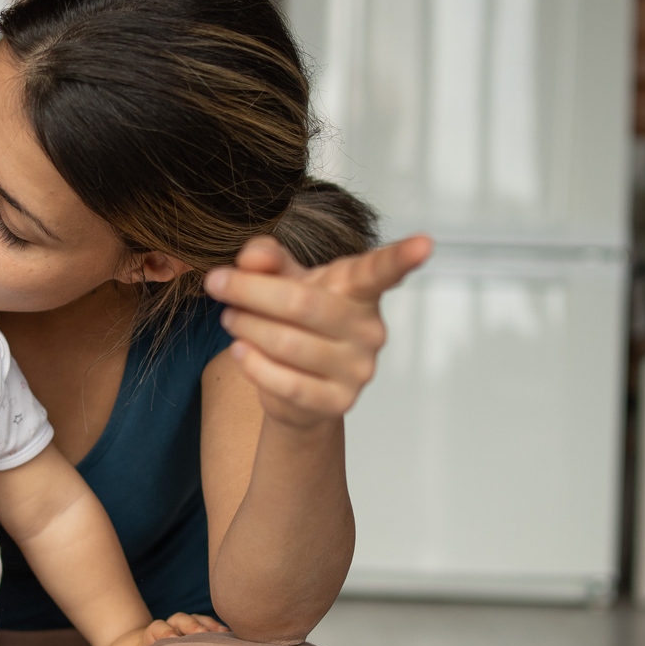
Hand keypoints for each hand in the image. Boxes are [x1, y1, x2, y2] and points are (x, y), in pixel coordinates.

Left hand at [99, 611, 230, 645]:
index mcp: (149, 636)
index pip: (158, 627)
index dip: (165, 631)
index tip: (170, 637)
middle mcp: (169, 630)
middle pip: (181, 620)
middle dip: (192, 625)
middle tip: (202, 635)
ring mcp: (184, 632)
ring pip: (198, 621)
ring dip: (209, 627)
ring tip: (222, 635)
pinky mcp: (198, 637)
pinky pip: (210, 627)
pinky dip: (218, 629)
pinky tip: (229, 636)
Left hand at [205, 235, 432, 429]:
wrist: (296, 390)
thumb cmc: (295, 322)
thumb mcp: (282, 281)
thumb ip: (267, 259)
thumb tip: (250, 259)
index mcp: (359, 291)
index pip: (381, 271)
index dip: (402, 258)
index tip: (425, 243)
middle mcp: (368, 329)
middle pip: (302, 303)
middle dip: (250, 291)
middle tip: (218, 284)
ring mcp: (358, 369)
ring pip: (287, 343)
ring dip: (246, 327)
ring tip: (230, 319)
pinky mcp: (338, 402)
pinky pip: (286, 383)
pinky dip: (254, 365)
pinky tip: (241, 351)